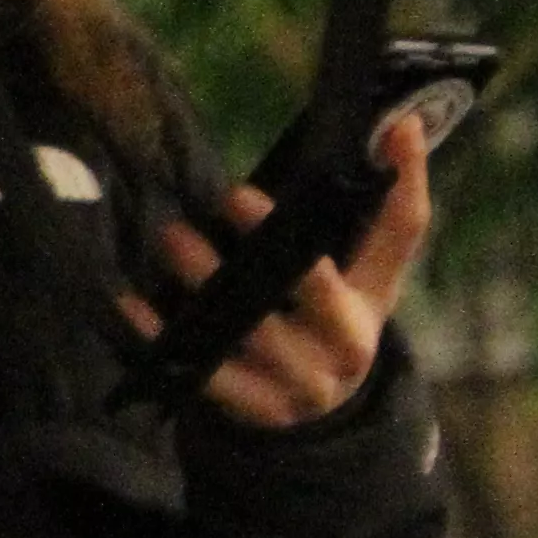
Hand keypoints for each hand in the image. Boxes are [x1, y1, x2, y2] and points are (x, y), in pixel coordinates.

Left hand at [126, 112, 436, 429]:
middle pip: (316, 288)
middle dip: (273, 239)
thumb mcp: (362, 276)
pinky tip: (133, 302)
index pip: (401, 232)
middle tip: (231, 195)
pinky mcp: (257, 407)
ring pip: (252, 328)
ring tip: (173, 236)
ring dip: (208, 280)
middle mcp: (346, 343)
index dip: (404, 179)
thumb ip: (377, 212)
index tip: (394, 125)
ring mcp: (302, 381)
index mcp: (373, 299)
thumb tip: (398, 123)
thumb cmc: (331, 319)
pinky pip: (205, 371)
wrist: (318, 414)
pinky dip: (165, 335)